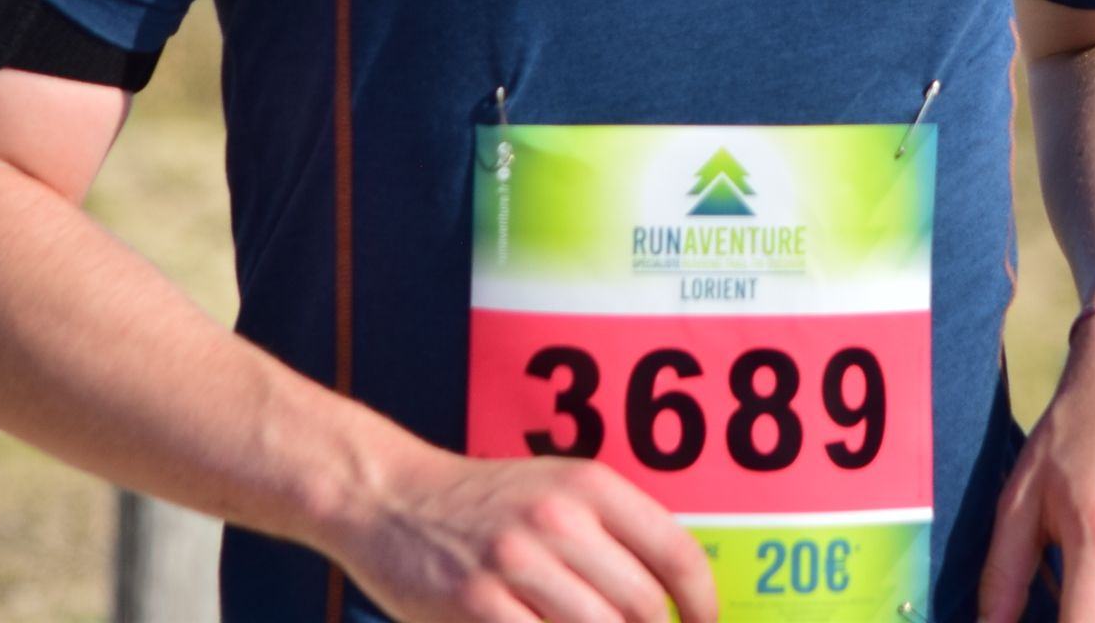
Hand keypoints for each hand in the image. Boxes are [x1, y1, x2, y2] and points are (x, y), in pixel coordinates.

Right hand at [335, 443, 718, 622]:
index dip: (703, 602)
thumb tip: (674, 595)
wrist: (391, 498)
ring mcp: (516, 565)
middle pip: (644, 608)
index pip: (676, 553)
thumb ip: (612, 532)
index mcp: (589, 486)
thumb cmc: (482, 503)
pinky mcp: (477, 605)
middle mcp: (559, 520)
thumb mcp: (555, 489)